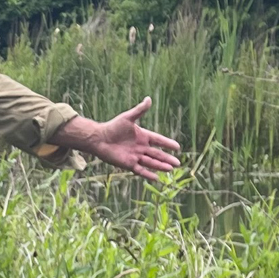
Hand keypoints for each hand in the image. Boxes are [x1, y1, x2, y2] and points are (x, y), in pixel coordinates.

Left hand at [54, 98, 180, 179]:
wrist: (100, 139)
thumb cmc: (113, 127)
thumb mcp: (128, 117)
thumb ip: (139, 110)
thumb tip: (149, 98)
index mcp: (143, 136)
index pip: (158, 140)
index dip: (167, 144)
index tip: (177, 147)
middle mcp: (141, 147)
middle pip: (157, 154)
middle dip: (167, 159)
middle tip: (178, 164)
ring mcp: (135, 156)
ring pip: (151, 162)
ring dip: (161, 166)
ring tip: (170, 169)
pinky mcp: (128, 164)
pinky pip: (140, 170)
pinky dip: (148, 174)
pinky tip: (156, 179)